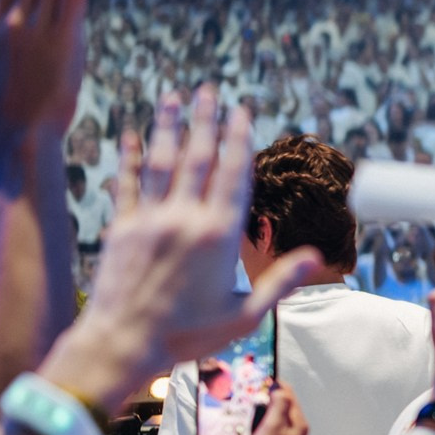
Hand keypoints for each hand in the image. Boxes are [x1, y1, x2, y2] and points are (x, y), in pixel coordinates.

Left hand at [41, 88, 322, 404]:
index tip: (242, 111)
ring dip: (167, 126)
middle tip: (209, 90)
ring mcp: (149, 221)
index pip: (233, 175)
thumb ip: (279, 282)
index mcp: (219, 236)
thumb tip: (313, 256)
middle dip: (205, 120)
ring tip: (173, 97)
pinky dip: (129, 157)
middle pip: (198, 157)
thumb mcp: (245, 317)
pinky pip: (127, 184)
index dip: (238, 138)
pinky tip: (131, 135)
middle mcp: (185, 219)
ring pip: (160, 162)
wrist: (122, 344)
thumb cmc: (187, 336)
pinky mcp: (121, 229)